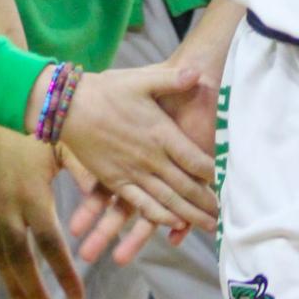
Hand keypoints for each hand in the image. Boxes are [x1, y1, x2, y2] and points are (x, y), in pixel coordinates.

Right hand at [0, 122, 81, 298]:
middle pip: (21, 260)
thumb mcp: (66, 144)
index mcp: (34, 194)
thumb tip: (114, 193)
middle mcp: (8, 208)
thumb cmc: (37, 124)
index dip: (64, 273)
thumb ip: (88, 172)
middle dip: (36, 290)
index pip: (51, 244)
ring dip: (12, 287)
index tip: (78, 296)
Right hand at [35, 62, 216, 235]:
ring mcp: (132, 172)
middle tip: (223, 215)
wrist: (70, 107)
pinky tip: (172, 225)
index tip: (227, 182)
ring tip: (207, 226)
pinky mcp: (116, 180)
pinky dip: (158, 216)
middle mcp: (149, 158)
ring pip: (166, 200)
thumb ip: (172, 78)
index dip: (212, 172)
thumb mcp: (143, 79)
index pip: (193, 159)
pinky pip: (140, 203)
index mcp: (160, 133)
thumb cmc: (109, 89)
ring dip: (188, 215)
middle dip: (205, 202)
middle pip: (184, 186)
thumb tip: (197, 72)